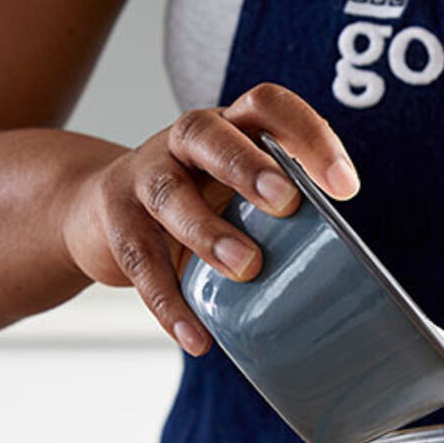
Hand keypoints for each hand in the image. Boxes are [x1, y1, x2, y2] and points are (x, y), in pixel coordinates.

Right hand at [60, 83, 358, 354]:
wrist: (98, 213)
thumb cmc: (197, 202)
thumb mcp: (239, 192)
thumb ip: (280, 213)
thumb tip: (345, 276)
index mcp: (229, 125)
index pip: (269, 106)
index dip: (309, 135)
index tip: (345, 186)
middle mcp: (184, 141)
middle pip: (208, 134)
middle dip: (246, 166)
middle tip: (286, 202)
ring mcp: (144, 178)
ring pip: (169, 194)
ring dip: (208, 231)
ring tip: (246, 267)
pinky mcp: (116, 223)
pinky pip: (141, 262)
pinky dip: (169, 302)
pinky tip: (197, 336)